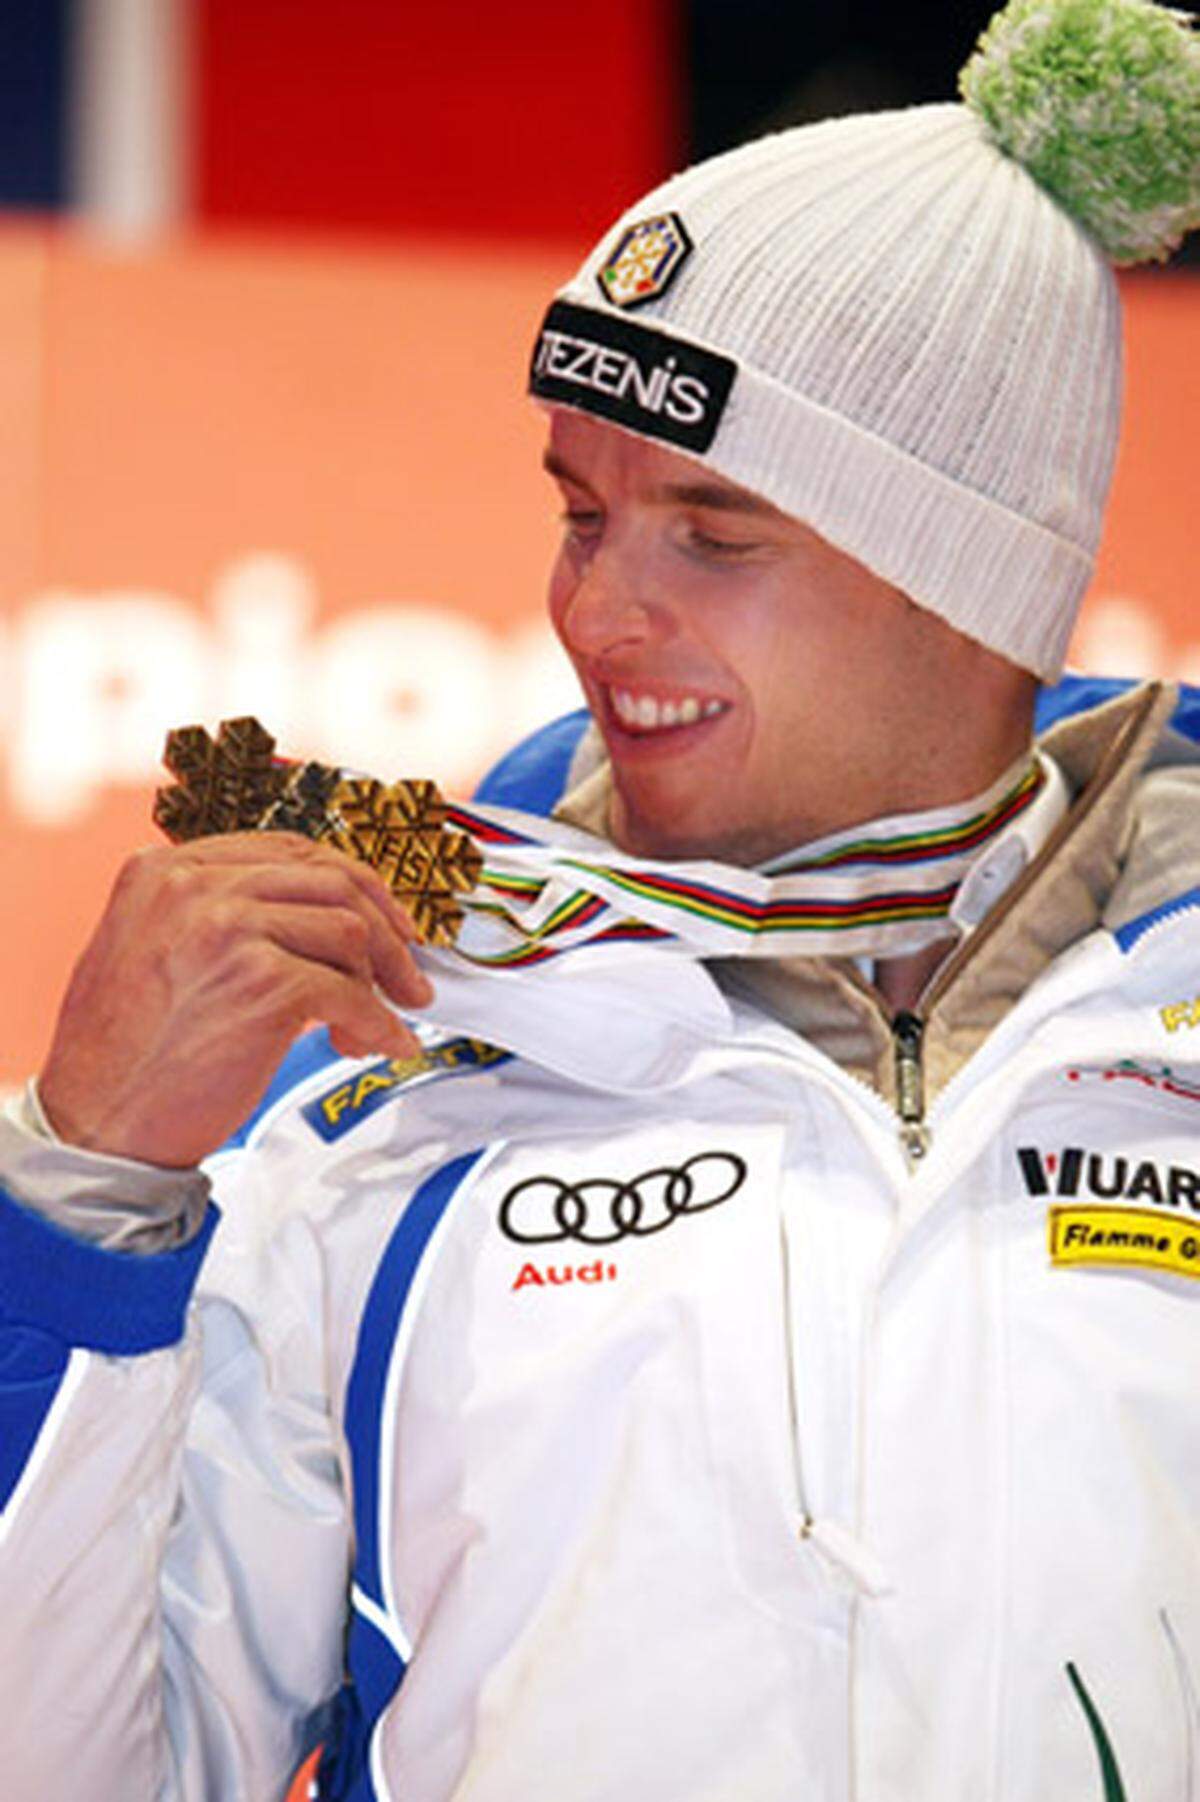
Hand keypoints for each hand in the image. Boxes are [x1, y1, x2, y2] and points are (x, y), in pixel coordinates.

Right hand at [39, 833, 433, 1168]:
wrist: (100, 1127)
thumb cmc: (128, 1057)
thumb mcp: (155, 952)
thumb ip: (220, 918)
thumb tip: (319, 923)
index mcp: (166, 870)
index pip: (289, 851)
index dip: (350, 884)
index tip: (382, 917)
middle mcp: (195, 887)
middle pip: (332, 881)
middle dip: (386, 930)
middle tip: (407, 973)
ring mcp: (231, 929)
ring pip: (350, 932)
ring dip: (377, 985)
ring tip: (368, 1027)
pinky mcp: (264, 984)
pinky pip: (353, 994)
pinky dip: (379, 1025)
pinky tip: (380, 1044)